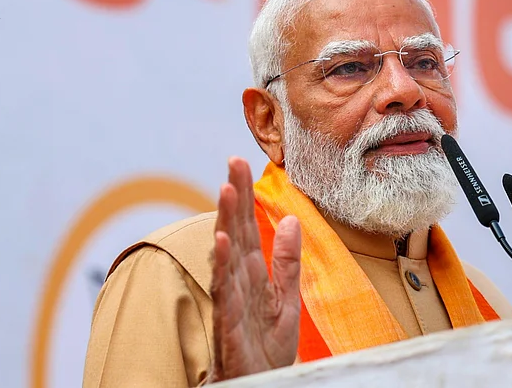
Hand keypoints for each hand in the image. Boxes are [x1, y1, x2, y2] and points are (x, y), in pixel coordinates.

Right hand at [208, 157, 301, 382]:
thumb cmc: (266, 351)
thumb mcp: (286, 302)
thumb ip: (286, 263)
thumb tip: (290, 220)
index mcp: (252, 274)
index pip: (246, 227)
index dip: (243, 195)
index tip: (239, 160)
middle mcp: (238, 283)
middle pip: (234, 233)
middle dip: (233, 198)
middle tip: (232, 163)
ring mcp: (231, 303)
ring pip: (226, 257)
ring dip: (224, 224)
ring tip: (225, 192)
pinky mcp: (229, 328)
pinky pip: (225, 294)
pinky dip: (222, 269)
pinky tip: (221, 245)